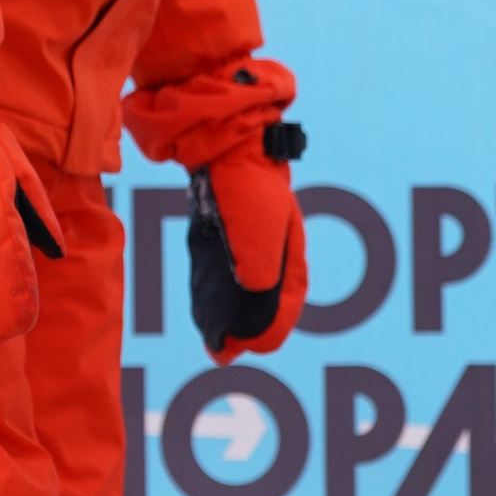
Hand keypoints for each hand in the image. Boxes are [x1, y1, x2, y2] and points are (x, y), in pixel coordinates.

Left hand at [189, 122, 307, 358]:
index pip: (284, 306)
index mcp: (289, 256)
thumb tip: (249, 316)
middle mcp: (274, 253)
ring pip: (246, 289)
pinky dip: (220, 293)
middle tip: (220, 350)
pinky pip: (229, 273)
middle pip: (265, 302)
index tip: (242, 348)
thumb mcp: (256, 235)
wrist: (226, 145)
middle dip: (248, 328)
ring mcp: (252, 243)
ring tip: (212, 336)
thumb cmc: (247, 189)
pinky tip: (205, 305)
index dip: (266, 332)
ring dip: (232, 314)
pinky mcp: (231, 234)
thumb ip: (257, 275)